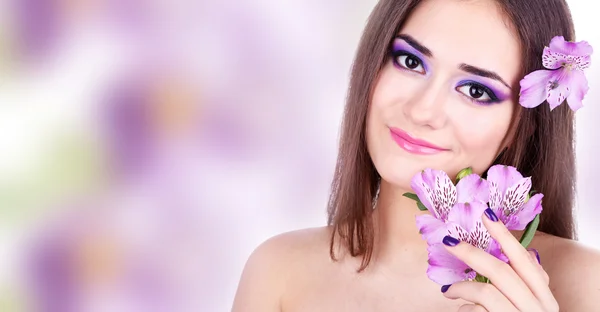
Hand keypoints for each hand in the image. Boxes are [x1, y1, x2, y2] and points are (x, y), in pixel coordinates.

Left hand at [440, 209, 558, 311]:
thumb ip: (524, 284)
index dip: (505, 237)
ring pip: (487, 294)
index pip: (525, 261)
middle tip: (448, 240)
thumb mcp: (528, 306)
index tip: (487, 214)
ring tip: (448, 289)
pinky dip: (465, 310)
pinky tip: (462, 311)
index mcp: (544, 300)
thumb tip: (517, 253)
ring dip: (462, 287)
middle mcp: (539, 310)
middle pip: (502, 272)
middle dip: (472, 253)